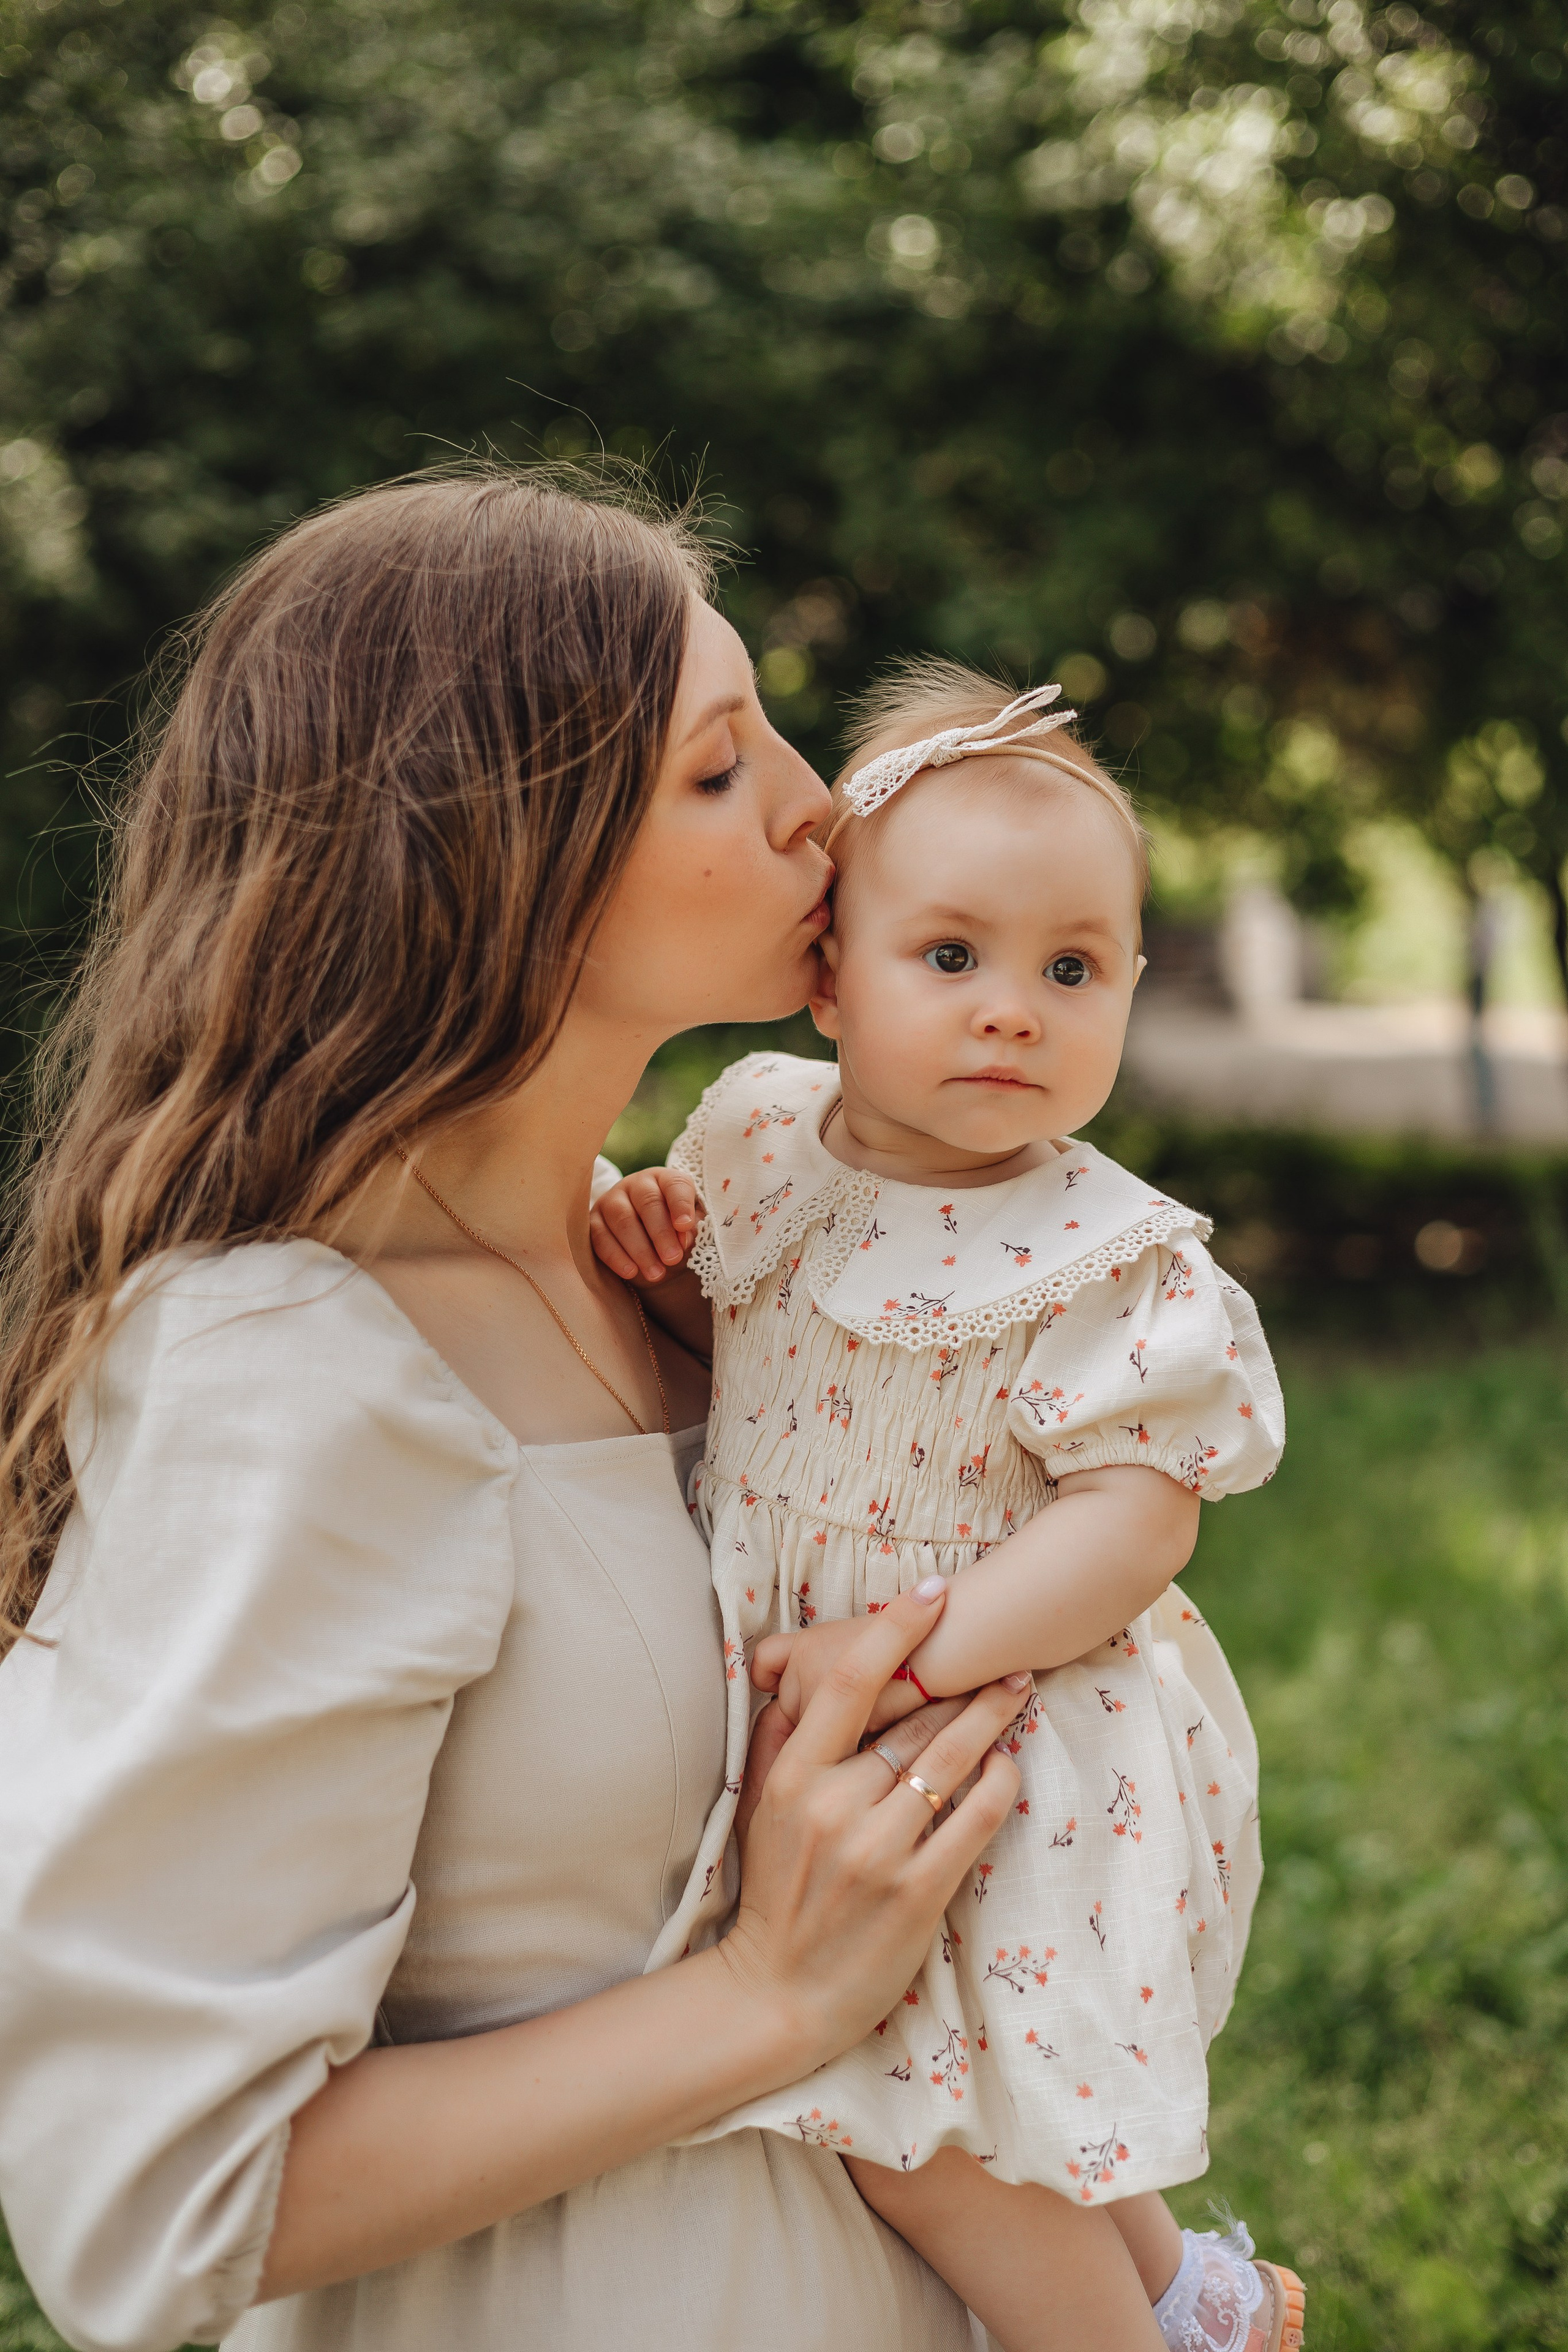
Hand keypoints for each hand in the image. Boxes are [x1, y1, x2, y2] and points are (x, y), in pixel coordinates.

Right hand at [589, 1166, 702, 1284]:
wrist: (650, 1250)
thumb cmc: (675, 1235)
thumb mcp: (690, 1230)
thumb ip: (693, 1231)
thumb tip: (685, 1237)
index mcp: (665, 1180)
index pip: (675, 1185)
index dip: (681, 1205)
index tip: (685, 1226)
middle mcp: (637, 1184)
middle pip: (648, 1202)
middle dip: (661, 1233)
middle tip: (672, 1258)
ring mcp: (612, 1200)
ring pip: (622, 1219)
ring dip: (640, 1249)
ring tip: (656, 1273)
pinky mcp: (593, 1220)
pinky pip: (600, 1237)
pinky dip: (616, 1256)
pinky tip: (631, 1272)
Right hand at [718, 1580, 1026, 2070]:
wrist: (779, 1994)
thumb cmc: (776, 1893)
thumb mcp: (759, 1812)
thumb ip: (777, 1743)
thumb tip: (791, 1679)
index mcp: (793, 1779)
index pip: (847, 1683)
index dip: (894, 1630)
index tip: (932, 1593)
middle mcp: (834, 1807)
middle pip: (912, 1719)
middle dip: (961, 1679)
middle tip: (1002, 1649)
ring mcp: (879, 1851)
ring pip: (949, 1761)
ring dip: (990, 1718)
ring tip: (1017, 1689)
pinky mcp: (918, 1893)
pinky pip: (974, 1820)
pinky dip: (997, 1784)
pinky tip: (1006, 1764)